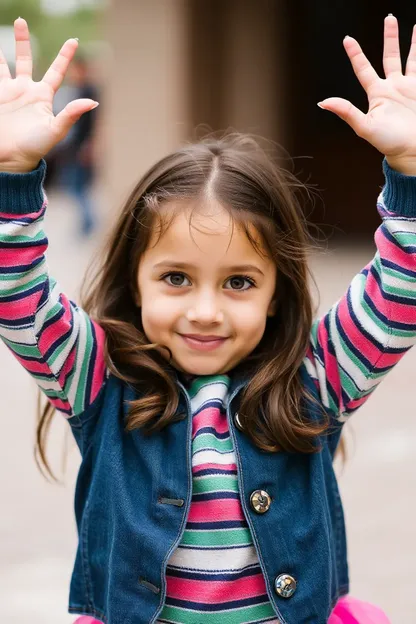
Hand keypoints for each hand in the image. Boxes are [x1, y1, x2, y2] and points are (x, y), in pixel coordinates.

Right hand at [0, 18, 97, 172]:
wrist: (11, 159)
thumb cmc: (35, 147)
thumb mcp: (55, 130)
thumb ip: (71, 114)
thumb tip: (93, 102)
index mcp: (43, 96)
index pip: (56, 71)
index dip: (64, 56)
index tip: (74, 40)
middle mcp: (26, 91)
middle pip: (25, 58)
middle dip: (22, 40)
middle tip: (19, 20)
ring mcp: (9, 92)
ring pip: (6, 63)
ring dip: (3, 47)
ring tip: (1, 31)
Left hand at [319, 15, 415, 174]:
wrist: (412, 150)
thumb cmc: (388, 142)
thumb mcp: (365, 127)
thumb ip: (346, 112)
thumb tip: (323, 102)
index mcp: (377, 94)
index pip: (364, 69)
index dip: (356, 54)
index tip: (347, 39)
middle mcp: (392, 87)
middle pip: (390, 56)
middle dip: (390, 37)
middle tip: (389, 18)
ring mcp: (408, 87)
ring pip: (410, 58)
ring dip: (412, 42)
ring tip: (415, 25)